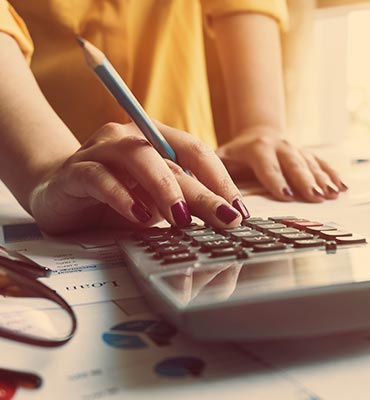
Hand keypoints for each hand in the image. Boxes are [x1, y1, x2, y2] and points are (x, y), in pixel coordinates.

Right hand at [28, 122, 249, 233]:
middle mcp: (129, 138)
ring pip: (139, 159)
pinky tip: (139, 217)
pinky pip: (100, 178)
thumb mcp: (156, 204)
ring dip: (165, 188)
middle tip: (226, 219)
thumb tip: (224, 222)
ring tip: (182, 218)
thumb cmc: (115, 199)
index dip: (221, 180)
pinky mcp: (75, 172)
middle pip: (173, 161)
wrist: (59, 196)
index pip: (196, 152)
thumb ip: (184, 206)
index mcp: (155, 140)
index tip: (239, 211)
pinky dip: (122, 197)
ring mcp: (100, 151)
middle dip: (204, 192)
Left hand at [216, 127, 347, 201]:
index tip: (286, 196)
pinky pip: (322, 164)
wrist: (256, 135)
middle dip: (305, 181)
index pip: (267, 165)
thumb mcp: (219, 162)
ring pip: (310, 164)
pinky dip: (333, 175)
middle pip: (294, 164)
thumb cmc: (235, 156)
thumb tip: (216, 201)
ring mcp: (296, 148)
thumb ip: (218, 178)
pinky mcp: (307, 154)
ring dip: (323, 180)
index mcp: (256, 147)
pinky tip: (343, 188)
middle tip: (315, 197)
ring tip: (333, 194)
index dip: (277, 180)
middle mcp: (279, 145)